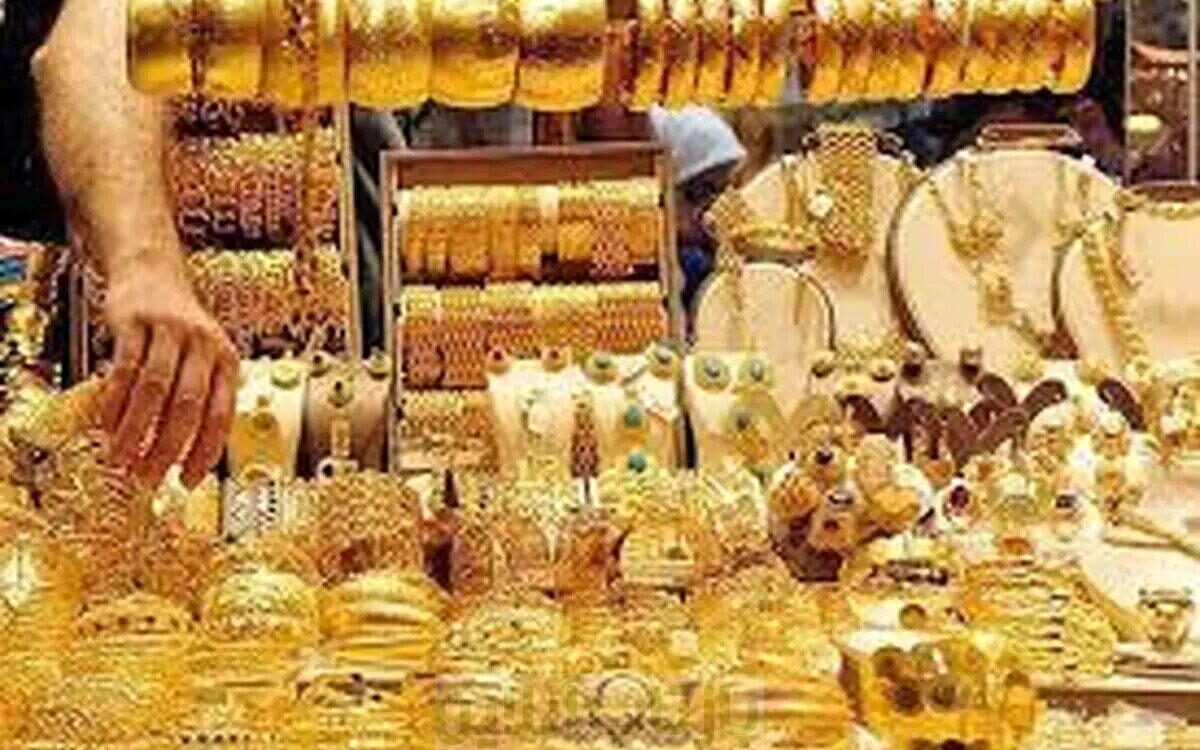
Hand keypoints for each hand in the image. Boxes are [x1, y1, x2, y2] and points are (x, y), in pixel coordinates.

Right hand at [100, 258, 238, 488]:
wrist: (152, 271)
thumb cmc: (179, 326)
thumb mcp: (204, 357)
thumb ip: (201, 397)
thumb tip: (188, 455)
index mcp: (226, 359)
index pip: (221, 414)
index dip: (204, 451)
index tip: (188, 480)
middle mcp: (203, 344)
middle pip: (187, 406)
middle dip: (167, 448)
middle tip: (148, 477)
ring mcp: (169, 331)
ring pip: (154, 390)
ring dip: (135, 431)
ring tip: (120, 459)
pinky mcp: (134, 322)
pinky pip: (123, 369)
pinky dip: (114, 402)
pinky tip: (105, 425)